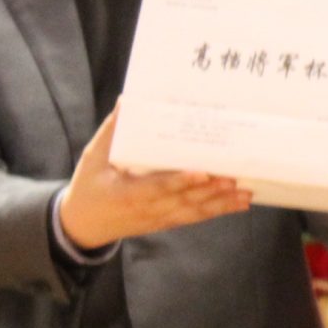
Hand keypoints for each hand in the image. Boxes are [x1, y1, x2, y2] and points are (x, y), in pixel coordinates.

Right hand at [57, 108, 253, 251]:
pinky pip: (193, 217)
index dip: (180, 182)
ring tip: (244, 194)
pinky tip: (237, 205)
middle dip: (210, 192)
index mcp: (126, 193)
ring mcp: (158, 219)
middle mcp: (146, 209)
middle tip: (234, 178)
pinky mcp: (165, 222)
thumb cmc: (88, 187)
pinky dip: (216, 211)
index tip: (202, 173)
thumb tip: (127, 101)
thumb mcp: (92, 158)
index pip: (157, 188)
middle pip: (183, 201)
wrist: (83, 226)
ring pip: (193, 212)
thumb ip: (112, 131)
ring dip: (220, 204)